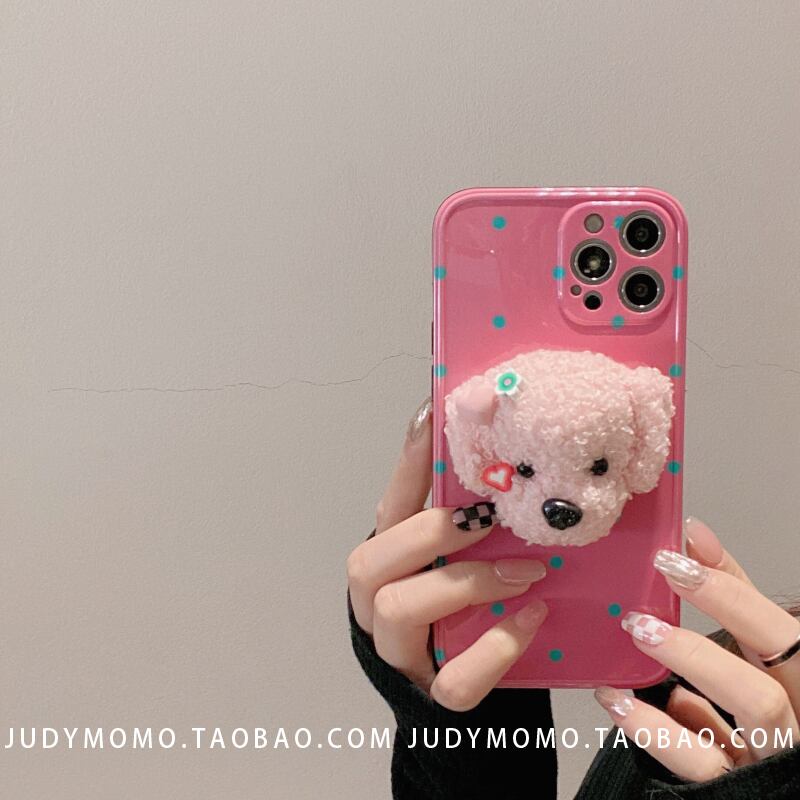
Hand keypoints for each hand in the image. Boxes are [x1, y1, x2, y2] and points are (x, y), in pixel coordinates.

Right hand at [347, 397, 547, 710]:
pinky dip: (497, 647)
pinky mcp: (432, 693)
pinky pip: (455, 678)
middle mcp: (376, 600)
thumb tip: (505, 461)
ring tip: (528, 571)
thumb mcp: (456, 558)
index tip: (433, 415)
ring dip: (468, 582)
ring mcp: (399, 650)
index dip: (407, 462)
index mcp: (385, 560)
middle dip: (431, 533)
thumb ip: (468, 523)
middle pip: (371, 559)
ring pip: (399, 609)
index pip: (388, 505)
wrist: (457, 687)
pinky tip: (533, 618)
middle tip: (489, 518)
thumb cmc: (457, 609)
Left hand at [595, 517, 799, 781]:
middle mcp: (796, 712)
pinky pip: (702, 759)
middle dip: (728, 606)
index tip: (686, 546)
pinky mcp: (735, 785)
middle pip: (781, 655)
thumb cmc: (753, 715)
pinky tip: (618, 699)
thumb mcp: (747, 657)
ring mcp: (770, 752)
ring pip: (757, 705)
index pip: (781, 624)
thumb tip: (694, 539)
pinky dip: (656, 728)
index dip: (736, 584)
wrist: (756, 789)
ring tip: (640, 628)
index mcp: (796, 678)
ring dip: (695, 658)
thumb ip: (728, 603)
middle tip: (668, 570)